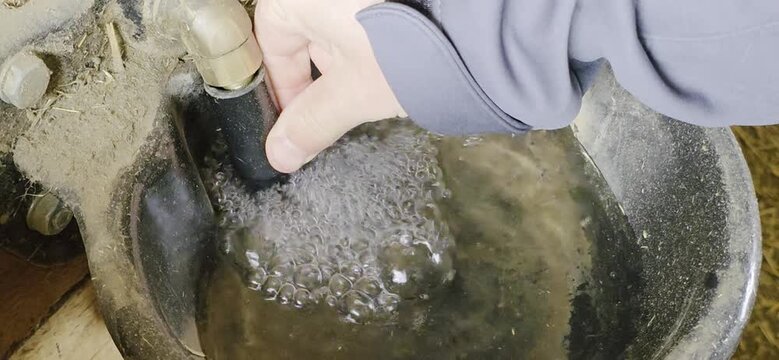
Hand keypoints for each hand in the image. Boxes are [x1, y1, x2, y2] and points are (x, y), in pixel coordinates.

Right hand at [255, 0, 406, 172]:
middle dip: (322, 77)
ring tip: (378, 86)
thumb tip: (279, 155)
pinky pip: (370, 21)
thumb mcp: (352, 95)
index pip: (272, 40)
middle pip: (308, 33)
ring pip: (343, 28)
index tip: (296, 120)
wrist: (474, 29)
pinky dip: (377, 45)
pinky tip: (396, 65)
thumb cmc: (404, 50)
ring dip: (353, 63)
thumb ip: (311, 124)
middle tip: (341, 108)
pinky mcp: (395, 1)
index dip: (282, 85)